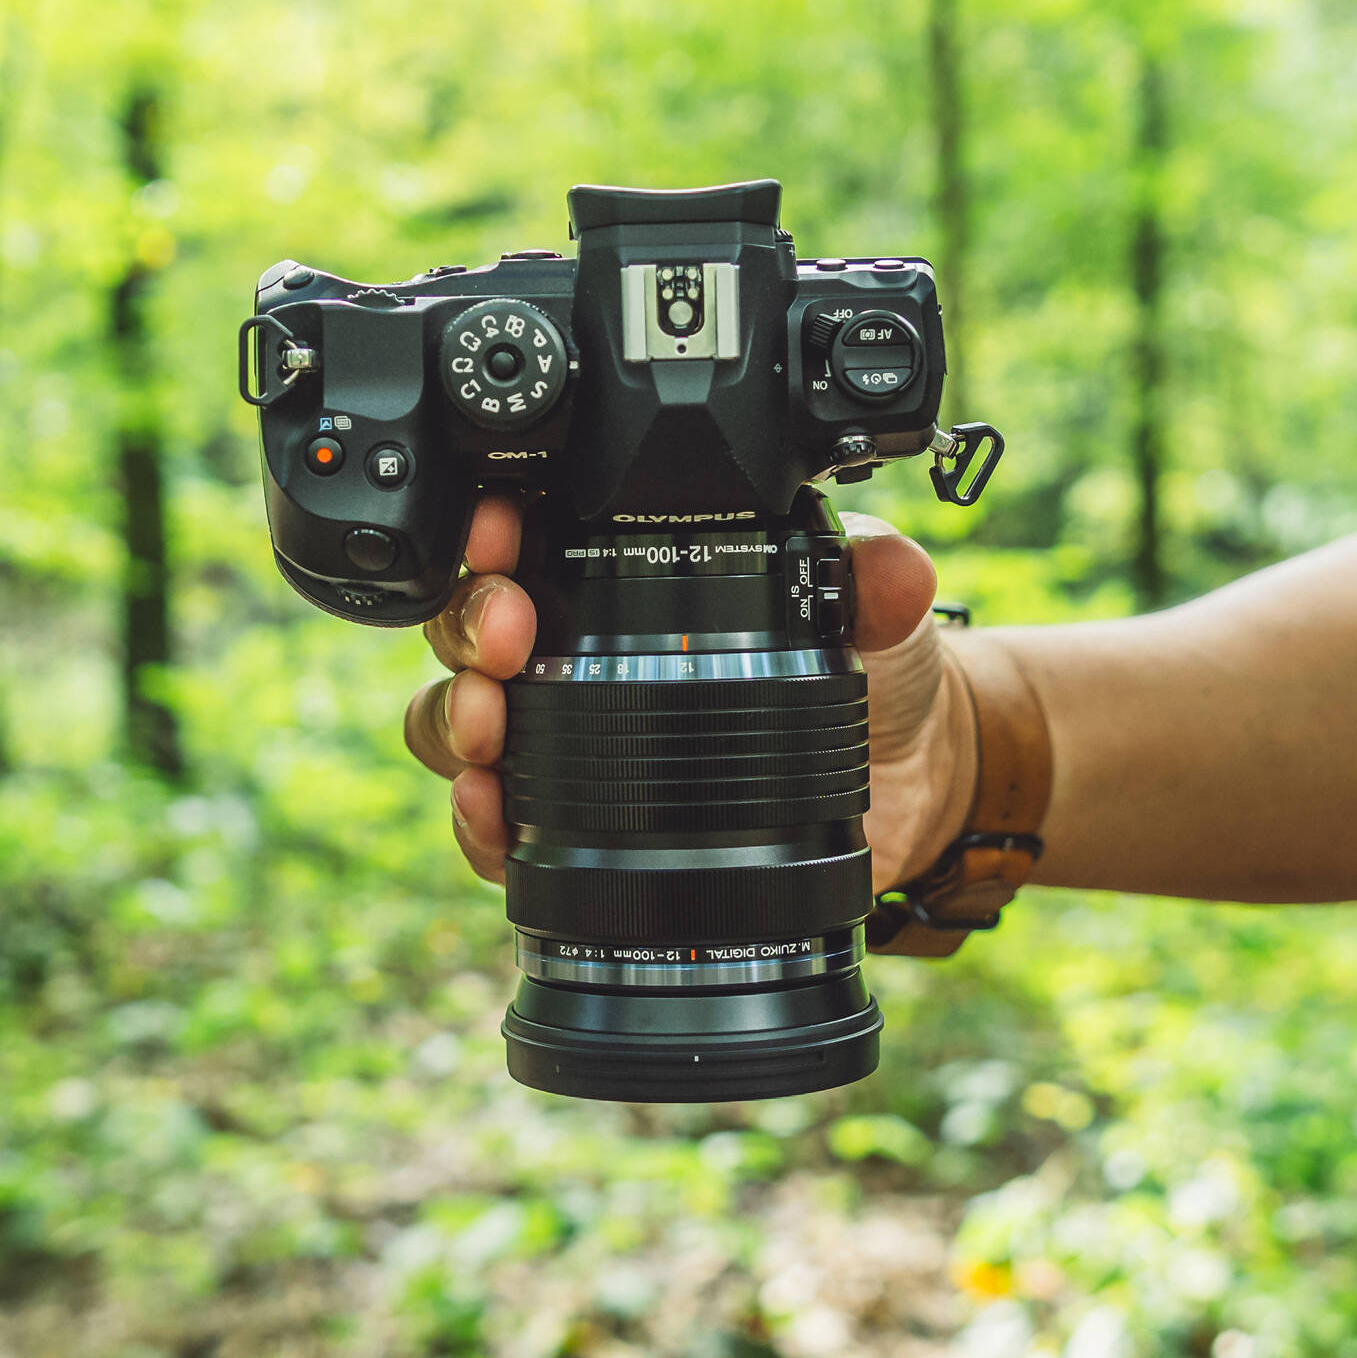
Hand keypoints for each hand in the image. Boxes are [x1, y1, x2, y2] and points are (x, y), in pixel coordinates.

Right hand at [401, 500, 977, 892]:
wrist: (901, 790)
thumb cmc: (870, 683)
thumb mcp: (879, 620)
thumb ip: (879, 586)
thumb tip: (887, 568)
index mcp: (634, 589)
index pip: (533, 541)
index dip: (495, 526)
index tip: (500, 528)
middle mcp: (576, 660)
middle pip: (473, 627)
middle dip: (470, 622)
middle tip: (506, 636)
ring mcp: (565, 745)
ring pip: (458, 720)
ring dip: (455, 718)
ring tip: (488, 725)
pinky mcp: (572, 831)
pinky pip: (492, 824)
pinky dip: (476, 818)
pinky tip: (490, 808)